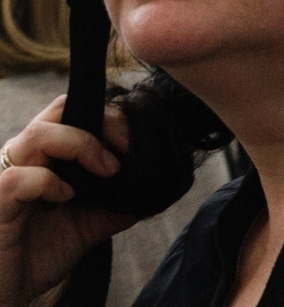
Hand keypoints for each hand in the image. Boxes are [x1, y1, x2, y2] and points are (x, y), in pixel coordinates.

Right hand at [0, 97, 139, 306]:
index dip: (108, 117)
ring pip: (38, 134)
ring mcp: (5, 177)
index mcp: (43, 157)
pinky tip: (66, 197)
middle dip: (100, 122)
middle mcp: (22, 159)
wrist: (7, 292)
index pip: (72, 111)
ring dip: (81, 144)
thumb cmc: (39, 254)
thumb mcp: (89, 224)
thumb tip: (153, 191)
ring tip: (107, 170)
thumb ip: (116, 203)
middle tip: (125, 150)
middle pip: (58, 111)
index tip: (133, 143)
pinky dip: (49, 182)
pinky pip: (19, 177)